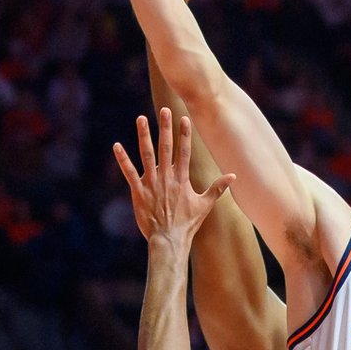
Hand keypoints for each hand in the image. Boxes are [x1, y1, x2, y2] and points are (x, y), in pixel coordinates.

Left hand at [114, 108, 233, 244]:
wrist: (169, 240)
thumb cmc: (188, 224)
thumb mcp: (205, 205)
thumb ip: (218, 188)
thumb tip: (233, 176)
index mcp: (182, 179)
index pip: (184, 152)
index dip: (184, 134)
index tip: (184, 118)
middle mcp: (167, 178)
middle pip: (166, 148)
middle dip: (165, 127)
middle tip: (164, 109)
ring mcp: (151, 183)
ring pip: (147, 155)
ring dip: (144, 136)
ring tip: (141, 119)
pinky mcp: (138, 192)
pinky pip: (129, 172)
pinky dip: (123, 159)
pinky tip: (117, 146)